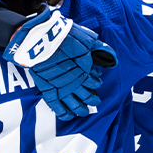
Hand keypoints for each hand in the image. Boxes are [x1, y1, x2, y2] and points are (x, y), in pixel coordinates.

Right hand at [3, 7, 117, 120]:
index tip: (96, 81)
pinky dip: (63, 113)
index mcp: (86, 69)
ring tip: (85, 112)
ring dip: (82, 109)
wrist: (40, 39)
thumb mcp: (86, 38)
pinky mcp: (48, 90)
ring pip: (75, 105)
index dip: (96, 82)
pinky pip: (57, 106)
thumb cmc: (63, 36)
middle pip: (88, 96)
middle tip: (95, 100)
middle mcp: (76, 81)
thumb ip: (99, 48)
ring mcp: (62, 87)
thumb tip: (113, 60)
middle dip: (93, 99)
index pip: (95, 81)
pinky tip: (68, 116)